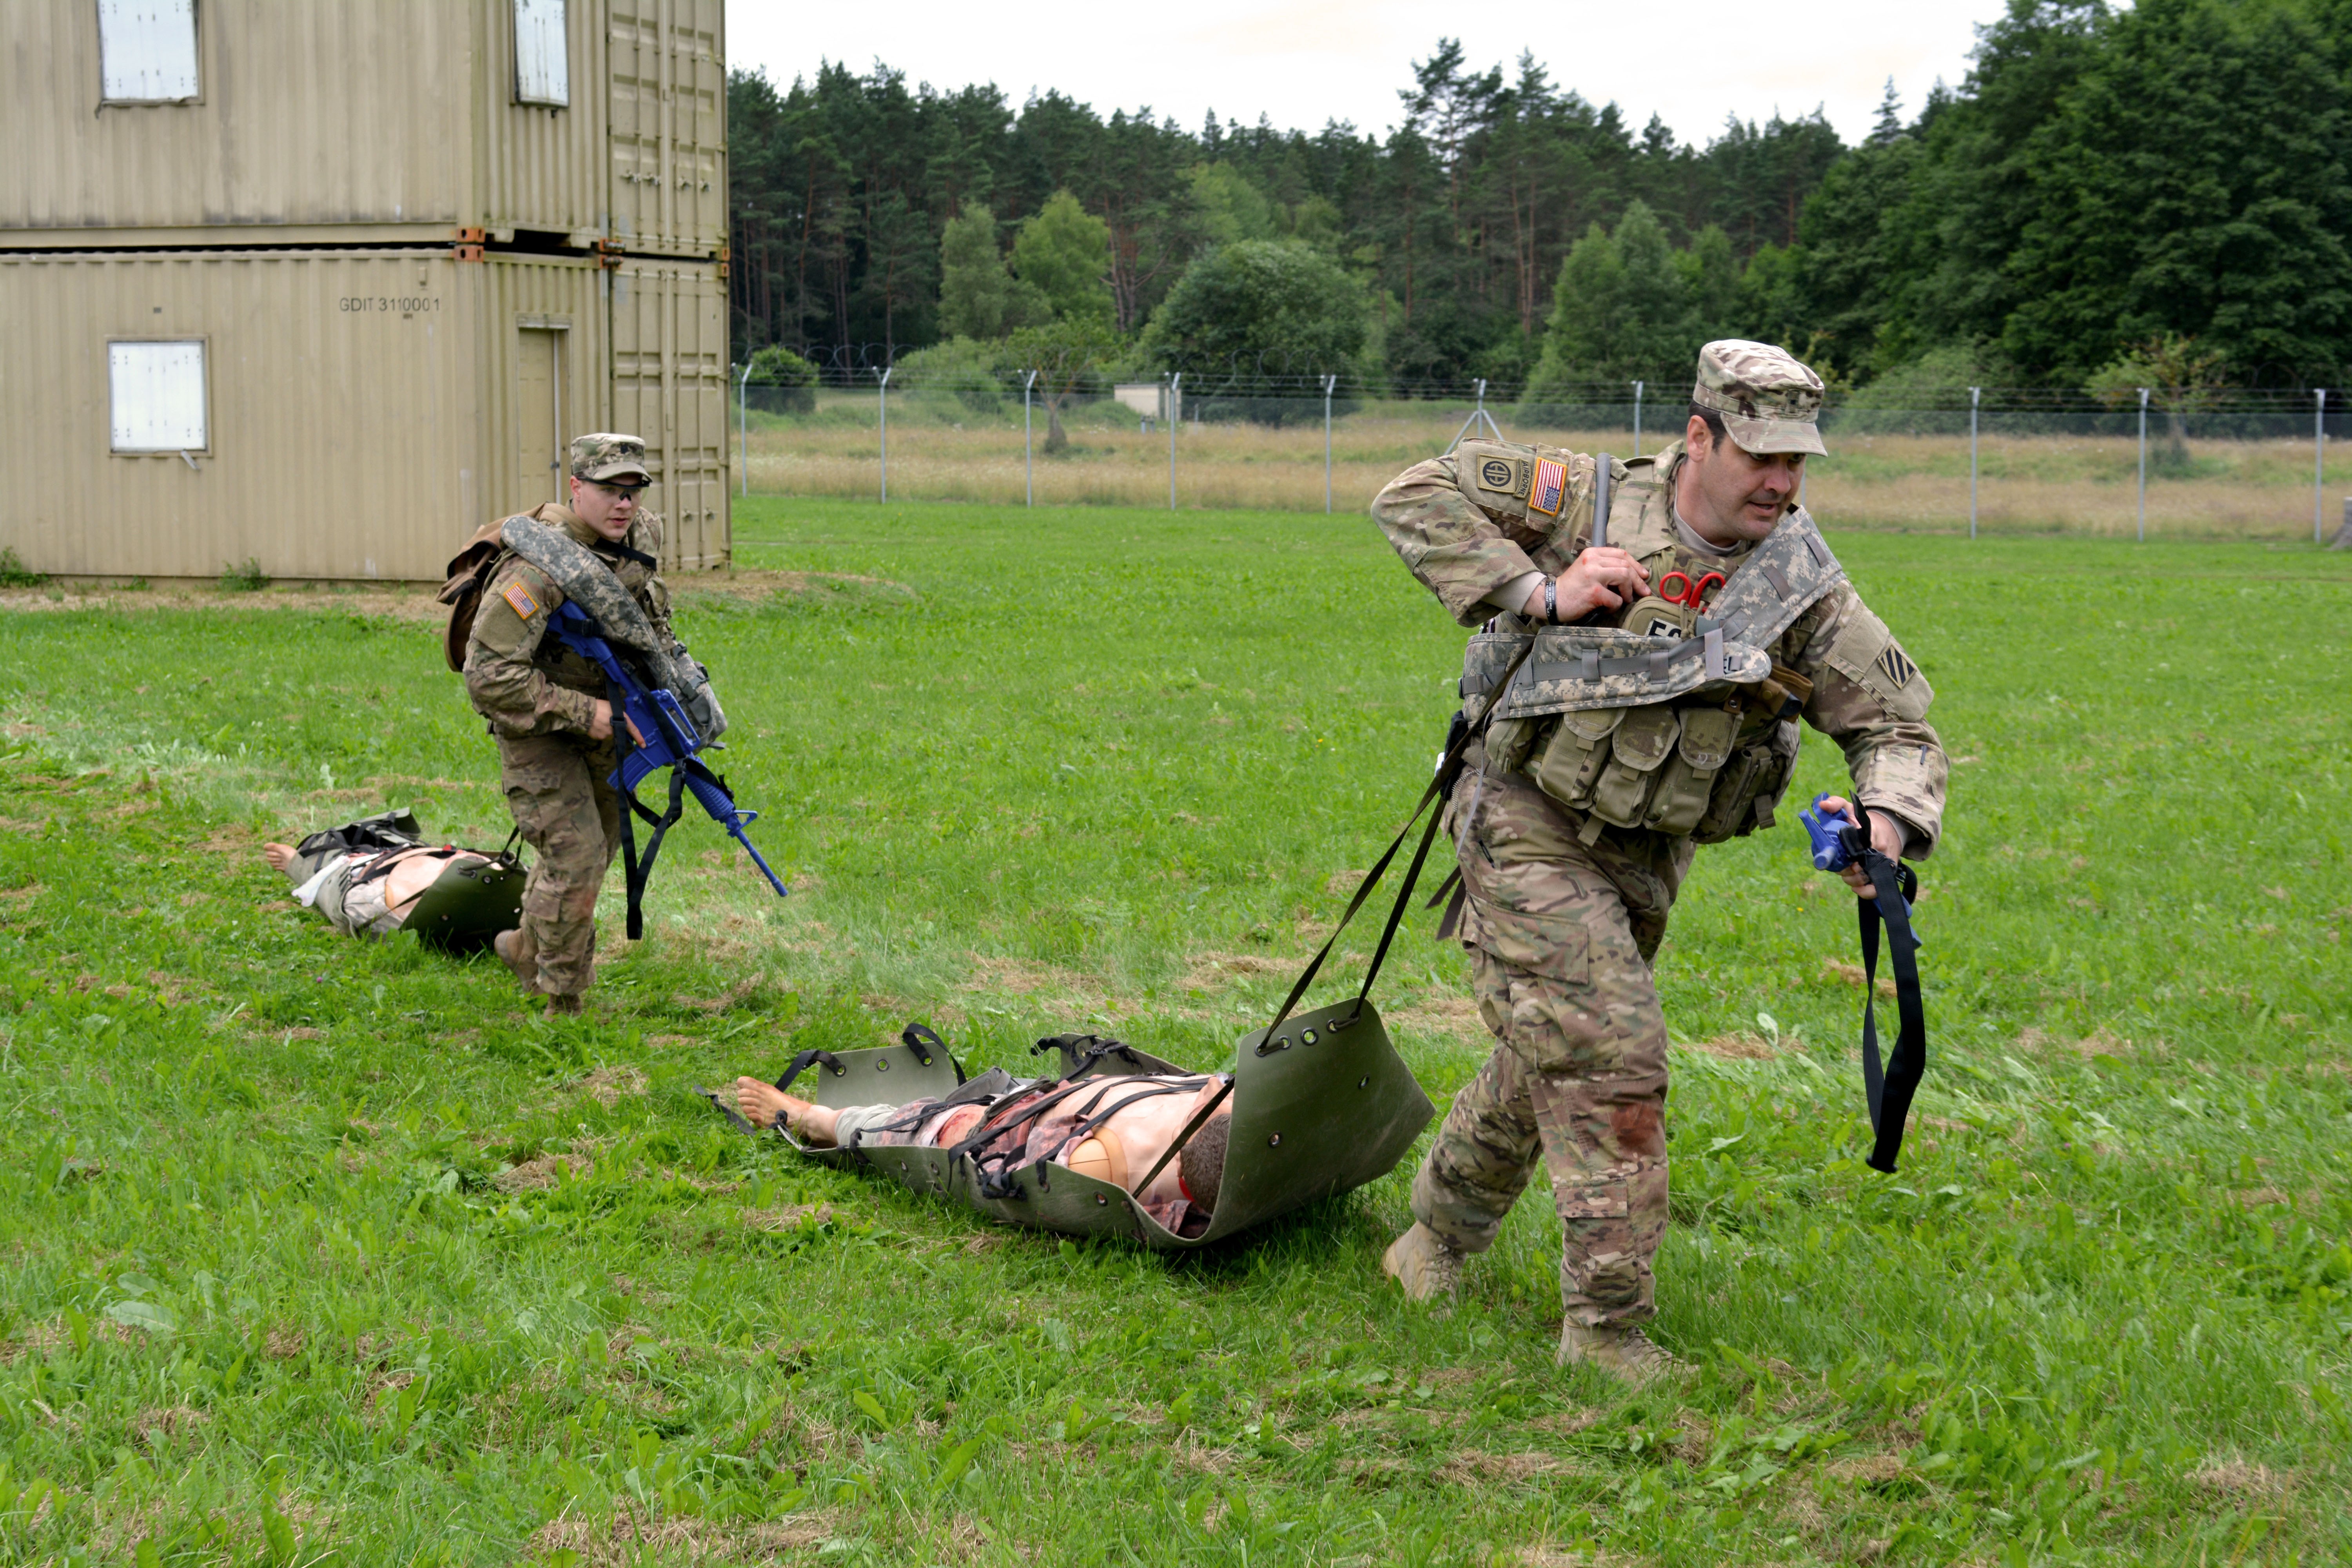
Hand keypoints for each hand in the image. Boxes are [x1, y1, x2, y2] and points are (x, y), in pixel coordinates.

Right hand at [586, 700, 646, 745]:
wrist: (584, 711)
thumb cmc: (599, 706)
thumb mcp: (612, 707)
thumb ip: (617, 715)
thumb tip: (618, 720)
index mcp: (622, 719)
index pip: (633, 729)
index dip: (638, 737)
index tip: (643, 745)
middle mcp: (616, 729)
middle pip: (617, 731)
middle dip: (612, 726)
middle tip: (604, 718)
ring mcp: (607, 734)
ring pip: (608, 733)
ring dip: (604, 728)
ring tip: (598, 720)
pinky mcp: (599, 737)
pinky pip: (600, 735)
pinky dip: (598, 730)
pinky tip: (594, 724)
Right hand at [1527, 548, 1652, 621]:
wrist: (1551, 599)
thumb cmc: (1572, 587)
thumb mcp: (1587, 568)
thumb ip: (1605, 566)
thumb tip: (1632, 573)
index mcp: (1592, 553)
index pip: (1621, 553)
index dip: (1636, 565)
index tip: (1644, 575)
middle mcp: (1592, 560)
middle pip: (1626, 566)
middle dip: (1638, 580)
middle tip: (1644, 591)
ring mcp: (1593, 575)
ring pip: (1624, 577)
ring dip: (1629, 591)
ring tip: (1626, 599)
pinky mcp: (1594, 592)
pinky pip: (1616, 599)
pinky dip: (1616, 606)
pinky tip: (1608, 608)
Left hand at [1815, 795, 1905, 897]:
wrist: (1887, 827)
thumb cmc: (1862, 820)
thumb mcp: (1850, 808)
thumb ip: (1836, 803)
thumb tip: (1822, 805)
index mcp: (1869, 832)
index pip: (1858, 846)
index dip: (1847, 856)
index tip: (1841, 857)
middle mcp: (1879, 847)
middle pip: (1860, 866)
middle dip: (1845, 869)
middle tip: (1840, 865)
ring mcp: (1884, 861)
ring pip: (1865, 878)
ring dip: (1851, 880)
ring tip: (1845, 873)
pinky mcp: (1887, 871)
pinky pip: (1877, 888)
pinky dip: (1865, 891)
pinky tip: (1855, 888)